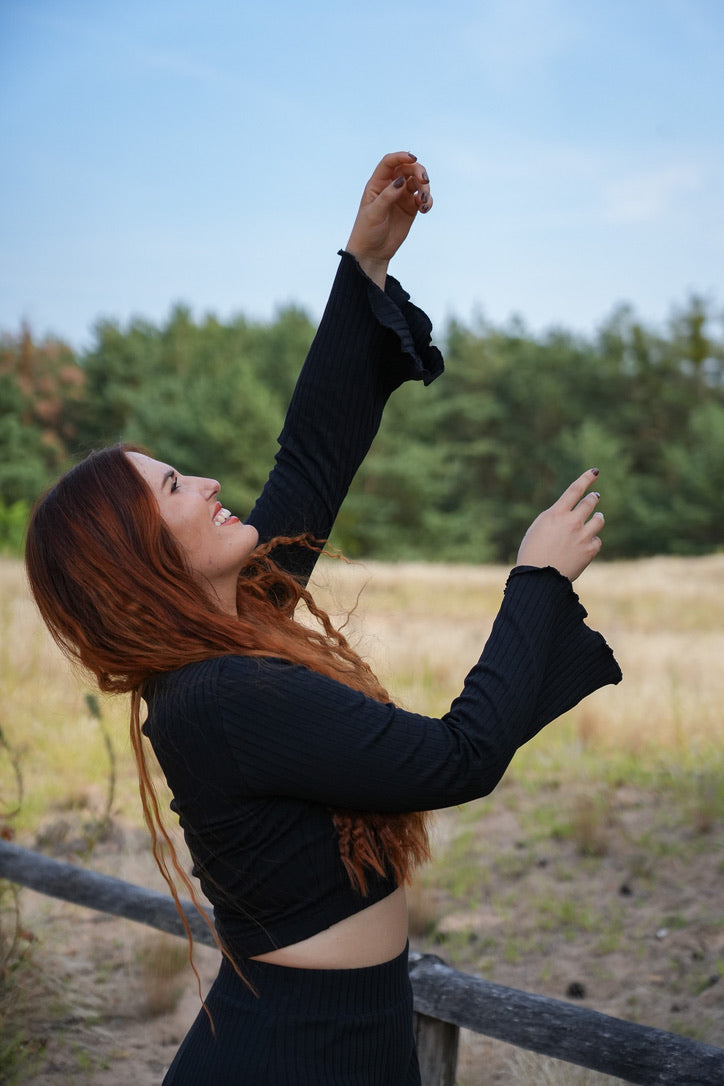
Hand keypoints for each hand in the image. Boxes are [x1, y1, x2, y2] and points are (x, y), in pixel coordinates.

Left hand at [345, 151, 431, 287]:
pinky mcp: (411, 209)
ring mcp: (402, 197)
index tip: (414, 158)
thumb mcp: (374, 213)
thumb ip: (387, 195)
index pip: (390, 163)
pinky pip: (423, 199)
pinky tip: (424, 210)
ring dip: (425, 189)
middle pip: (408, 169)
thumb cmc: (367, 231)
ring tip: (423, 203)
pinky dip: (427, 201)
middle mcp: (391, 187)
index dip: (401, 156)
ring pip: (418, 183)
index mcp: (377, 184)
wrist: (372, 253)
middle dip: (419, 172)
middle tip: (425, 181)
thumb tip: (401, 180)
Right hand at [516, 469, 604, 581]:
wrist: (539, 578)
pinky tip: (586, 544)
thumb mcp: (538, 528)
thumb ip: (555, 516)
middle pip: (590, 502)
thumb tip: (570, 511)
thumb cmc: (533, 552)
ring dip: (597, 517)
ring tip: (596, 518)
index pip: (575, 490)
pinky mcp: (589, 551)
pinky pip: (597, 540)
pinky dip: (592, 541)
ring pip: (599, 519)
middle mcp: (571, 522)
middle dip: (593, 498)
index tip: (595, 471)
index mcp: (556, 514)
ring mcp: (582, 536)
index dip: (586, 478)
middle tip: (594, 497)